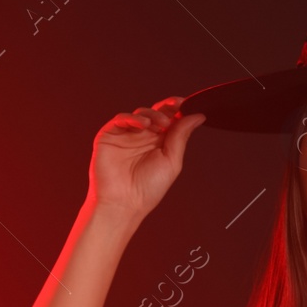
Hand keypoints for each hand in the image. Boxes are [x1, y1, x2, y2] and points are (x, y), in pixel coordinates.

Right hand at [88, 96, 205, 220]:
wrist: (124, 203)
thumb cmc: (148, 189)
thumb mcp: (172, 161)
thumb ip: (181, 136)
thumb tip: (198, 116)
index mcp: (159, 143)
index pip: (170, 119)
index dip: (178, 109)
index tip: (187, 103)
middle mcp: (143, 137)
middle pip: (156, 112)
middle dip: (167, 106)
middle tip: (176, 104)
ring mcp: (126, 135)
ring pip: (140, 113)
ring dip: (152, 114)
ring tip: (160, 124)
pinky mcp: (109, 135)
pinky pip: (121, 119)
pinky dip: (133, 118)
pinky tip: (144, 124)